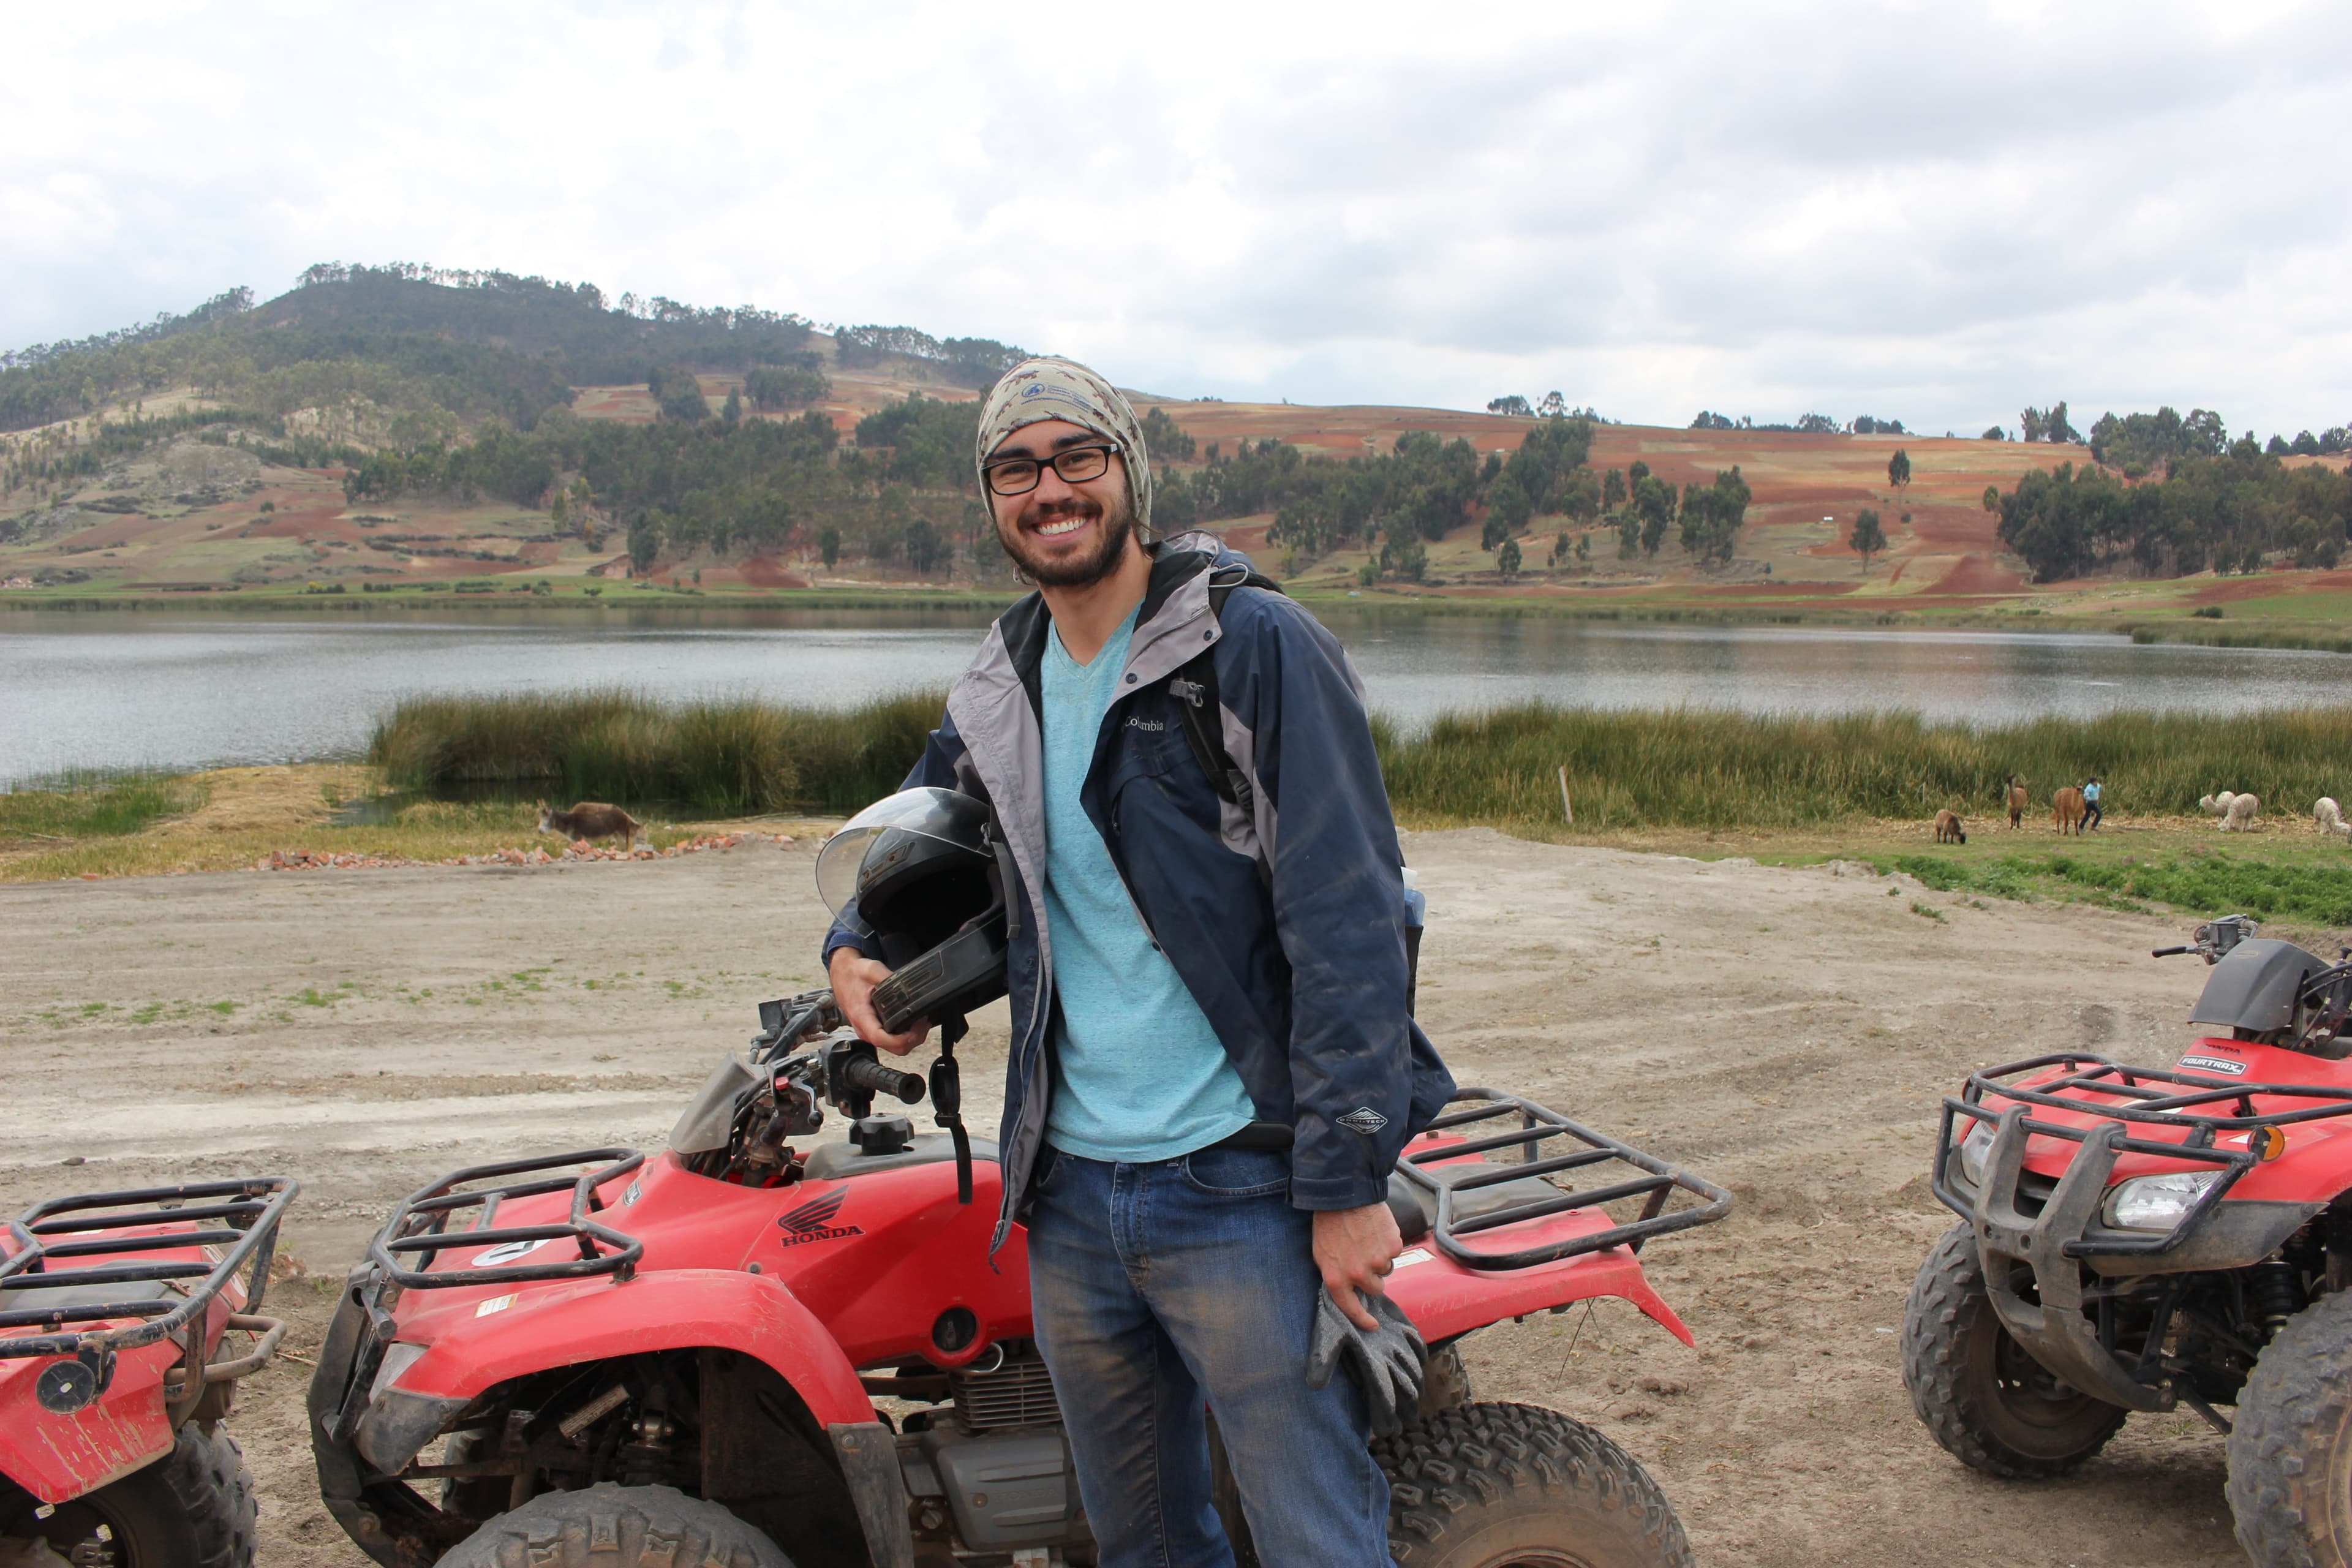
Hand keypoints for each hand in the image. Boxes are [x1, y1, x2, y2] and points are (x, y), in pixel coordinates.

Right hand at [827, 949, 931, 1056]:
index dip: (902, 1039)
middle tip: (923, 1022)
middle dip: (914, 1039)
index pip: (881, 1038)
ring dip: (912, 1038)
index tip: (917, 1027)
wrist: (841, 975)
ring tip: (921, 1021)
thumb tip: (907, 987)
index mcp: (862, 1016)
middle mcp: (864, 1029)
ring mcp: (869, 1032)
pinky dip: (905, 1036)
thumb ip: (889, 978)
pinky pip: (891, 1041)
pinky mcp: (873, 1030)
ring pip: (894, 1047)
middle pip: (894, 1048)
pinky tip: (912, 1022)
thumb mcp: (871, 969)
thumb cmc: (852, 974)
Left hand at [1313, 1202, 1403, 1329]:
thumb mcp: (1322, 1255)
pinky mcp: (1392, 1247)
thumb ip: (1336, 1277)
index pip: (1351, 1309)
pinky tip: (1375, 1230)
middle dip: (1372, 1277)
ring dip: (1380, 1259)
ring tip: (1367, 1239)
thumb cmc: (1329, 1223)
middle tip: (1363, 1257)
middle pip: (1375, 1288)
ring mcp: (1377, 1261)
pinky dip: (1388, 1244)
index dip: (1363, 1320)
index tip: (1372, 1325)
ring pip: (1386, 1269)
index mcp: (1336, 1279)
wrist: (1345, 1194)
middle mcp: (1358, 1275)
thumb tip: (1349, 1291)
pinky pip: (1394, 1253)